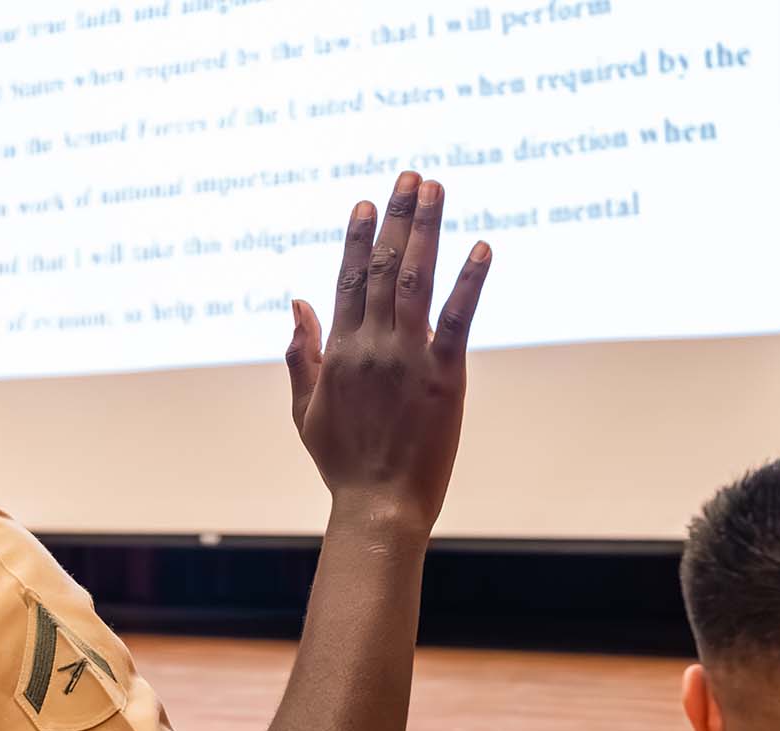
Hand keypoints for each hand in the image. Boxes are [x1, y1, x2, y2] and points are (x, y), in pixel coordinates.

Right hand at [285, 172, 491, 525]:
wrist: (378, 505)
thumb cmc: (342, 463)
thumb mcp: (304, 409)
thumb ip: (299, 354)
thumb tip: (296, 301)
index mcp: (338, 353)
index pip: (345, 280)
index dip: (356, 237)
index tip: (366, 202)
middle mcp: (370, 346)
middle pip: (381, 267)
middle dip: (396, 217)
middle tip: (410, 176)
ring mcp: (407, 358)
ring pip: (415, 279)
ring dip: (426, 230)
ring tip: (435, 189)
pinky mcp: (444, 375)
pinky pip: (458, 318)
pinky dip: (470, 281)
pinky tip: (482, 247)